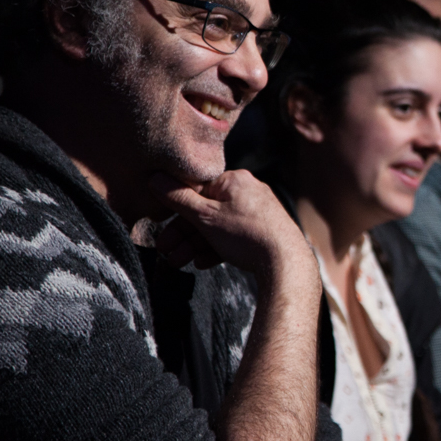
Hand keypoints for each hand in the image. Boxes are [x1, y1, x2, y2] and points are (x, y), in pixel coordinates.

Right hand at [149, 170, 313, 279]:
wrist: (285, 262)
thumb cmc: (246, 234)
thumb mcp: (205, 216)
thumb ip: (178, 198)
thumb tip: (155, 178)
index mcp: (234, 180)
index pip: (196, 190)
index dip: (175, 210)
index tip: (159, 226)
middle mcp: (247, 191)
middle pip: (205, 211)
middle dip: (183, 234)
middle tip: (166, 251)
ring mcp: (257, 212)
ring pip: (217, 227)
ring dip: (195, 245)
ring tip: (179, 262)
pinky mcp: (263, 231)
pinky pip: (234, 237)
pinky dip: (216, 248)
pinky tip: (203, 262)